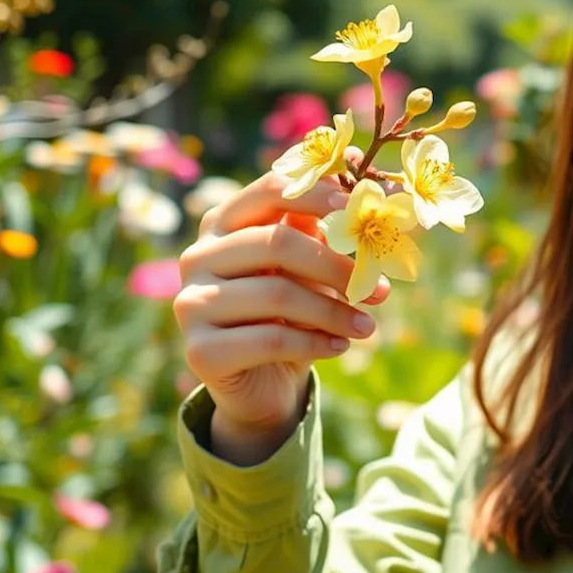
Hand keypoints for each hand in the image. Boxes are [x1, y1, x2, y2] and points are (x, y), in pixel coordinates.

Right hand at [174, 157, 393, 455]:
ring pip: (277, 295)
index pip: (269, 192)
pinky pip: (271, 339)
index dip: (317, 196)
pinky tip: (341, 347)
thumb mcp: (308, 269)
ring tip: (367, 327)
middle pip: (277, 244)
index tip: (359, 210)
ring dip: (334, 312)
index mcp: (224, 223)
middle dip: (336, 267)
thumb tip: (381, 195)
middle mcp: (198, 257)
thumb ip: (327, 232)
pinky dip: (315, 343)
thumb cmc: (290, 312)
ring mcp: (191, 303)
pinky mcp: (200, 350)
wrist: (260, 380)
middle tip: (379, 291)